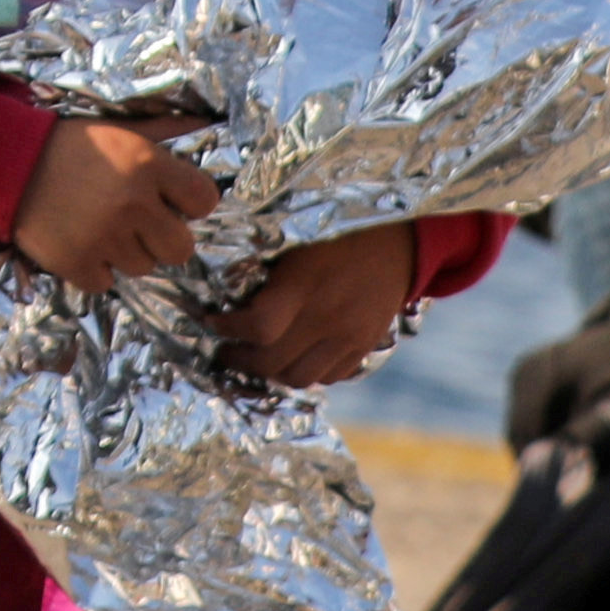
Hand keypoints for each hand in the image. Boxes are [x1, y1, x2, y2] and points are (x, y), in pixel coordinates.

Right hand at [9, 115, 226, 298]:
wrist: (5, 163)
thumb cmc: (68, 144)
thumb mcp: (119, 130)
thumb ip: (162, 132)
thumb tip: (205, 121)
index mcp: (148, 164)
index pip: (204, 200)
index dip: (189, 203)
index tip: (170, 200)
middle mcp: (133, 203)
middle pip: (182, 248)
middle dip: (162, 236)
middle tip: (136, 222)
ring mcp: (104, 238)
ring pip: (143, 267)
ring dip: (124, 252)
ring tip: (98, 225)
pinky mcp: (77, 264)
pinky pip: (105, 282)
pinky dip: (92, 268)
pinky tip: (78, 241)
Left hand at [205, 221, 419, 388]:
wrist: (399, 243)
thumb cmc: (337, 232)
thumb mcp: (293, 237)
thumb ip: (263, 267)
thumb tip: (221, 289)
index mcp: (304, 284)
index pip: (259, 327)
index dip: (227, 329)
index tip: (210, 321)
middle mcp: (327, 317)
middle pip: (273, 361)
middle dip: (239, 360)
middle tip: (223, 349)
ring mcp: (348, 337)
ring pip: (299, 378)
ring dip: (269, 372)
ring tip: (255, 357)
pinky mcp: (364, 348)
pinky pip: (328, 377)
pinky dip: (303, 372)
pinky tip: (291, 355)